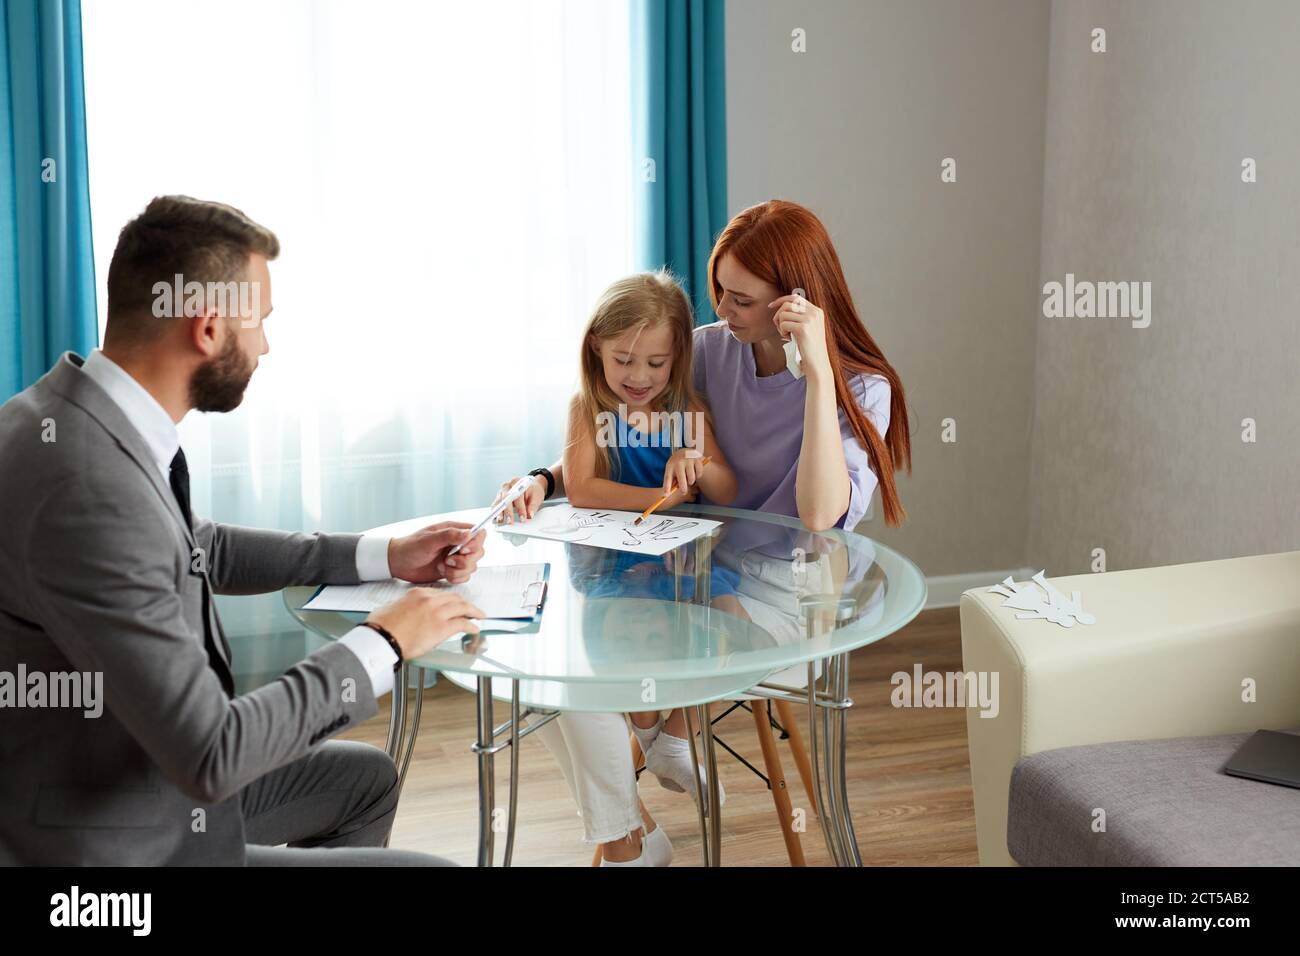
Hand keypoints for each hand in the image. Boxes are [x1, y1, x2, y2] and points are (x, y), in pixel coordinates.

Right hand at [367, 589, 485, 659]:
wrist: (382, 638)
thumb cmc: (381, 627)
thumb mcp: (390, 608)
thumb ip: (401, 606)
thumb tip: (402, 610)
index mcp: (417, 593)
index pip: (440, 594)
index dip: (449, 599)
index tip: (453, 603)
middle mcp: (429, 600)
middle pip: (454, 598)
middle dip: (464, 603)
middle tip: (470, 608)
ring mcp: (437, 612)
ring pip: (462, 607)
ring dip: (473, 611)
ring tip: (479, 615)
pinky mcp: (442, 627)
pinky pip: (463, 623)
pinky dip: (471, 625)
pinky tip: (474, 628)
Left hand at [388, 521, 484, 584]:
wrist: (399, 564)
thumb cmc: (410, 547)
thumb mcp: (429, 540)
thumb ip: (449, 536)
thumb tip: (469, 533)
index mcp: (454, 531)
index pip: (478, 533)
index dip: (475, 543)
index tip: (462, 550)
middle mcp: (458, 544)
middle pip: (478, 552)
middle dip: (465, 560)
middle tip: (448, 561)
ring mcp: (456, 558)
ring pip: (472, 566)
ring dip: (458, 571)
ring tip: (442, 567)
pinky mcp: (453, 570)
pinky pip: (465, 577)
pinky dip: (455, 578)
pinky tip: (442, 573)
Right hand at [492, 474, 545, 524]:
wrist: (530, 487)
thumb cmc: (533, 491)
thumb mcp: (536, 497)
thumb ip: (533, 506)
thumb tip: (529, 515)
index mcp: (517, 482)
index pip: (518, 496)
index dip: (520, 508)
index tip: (523, 518)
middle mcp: (507, 486)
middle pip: (506, 498)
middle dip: (507, 511)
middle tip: (510, 521)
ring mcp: (502, 491)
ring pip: (498, 502)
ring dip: (499, 512)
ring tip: (500, 521)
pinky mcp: (499, 497)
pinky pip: (495, 504)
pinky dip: (495, 512)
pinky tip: (495, 518)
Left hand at [662, 448, 707, 496]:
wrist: (685, 451)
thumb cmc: (677, 465)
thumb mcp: (671, 470)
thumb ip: (670, 481)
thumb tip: (666, 494)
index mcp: (670, 466)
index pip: (668, 477)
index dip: (667, 487)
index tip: (665, 495)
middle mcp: (679, 462)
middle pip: (681, 479)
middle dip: (683, 489)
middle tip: (683, 492)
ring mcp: (688, 460)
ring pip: (691, 479)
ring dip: (691, 481)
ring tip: (689, 478)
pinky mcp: (697, 459)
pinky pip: (699, 474)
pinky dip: (698, 476)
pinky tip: (695, 472)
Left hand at [768, 292, 831, 379]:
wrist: (818, 364)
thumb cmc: (810, 349)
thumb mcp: (809, 329)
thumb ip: (800, 317)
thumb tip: (781, 307)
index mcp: (817, 311)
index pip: (796, 298)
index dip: (781, 300)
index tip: (771, 306)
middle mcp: (814, 313)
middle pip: (787, 304)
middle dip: (778, 315)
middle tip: (780, 328)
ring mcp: (810, 320)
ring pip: (783, 314)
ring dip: (780, 325)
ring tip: (787, 335)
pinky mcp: (803, 328)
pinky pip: (783, 324)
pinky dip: (782, 332)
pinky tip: (789, 339)